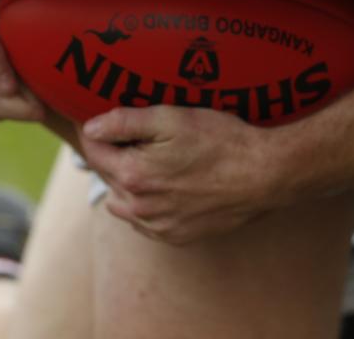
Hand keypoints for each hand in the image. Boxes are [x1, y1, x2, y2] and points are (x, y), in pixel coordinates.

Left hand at [79, 106, 297, 244]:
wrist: (264, 174)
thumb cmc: (220, 141)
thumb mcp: (171, 118)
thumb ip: (124, 122)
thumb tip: (90, 128)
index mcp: (132, 175)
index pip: (93, 151)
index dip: (93, 130)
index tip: (96, 117)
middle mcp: (139, 208)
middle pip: (107, 175)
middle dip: (113, 154)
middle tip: (130, 134)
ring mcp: (158, 226)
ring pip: (123, 202)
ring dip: (126, 181)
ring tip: (149, 159)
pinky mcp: (177, 236)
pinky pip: (146, 221)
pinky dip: (147, 203)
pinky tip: (166, 184)